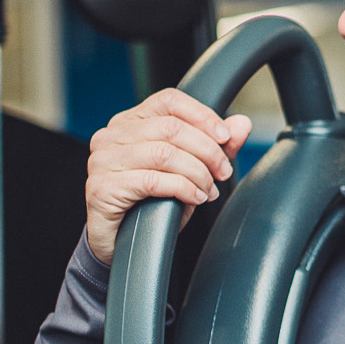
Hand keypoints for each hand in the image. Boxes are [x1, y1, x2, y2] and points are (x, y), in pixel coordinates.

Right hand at [84, 89, 253, 263]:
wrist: (121, 242)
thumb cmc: (151, 202)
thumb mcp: (189, 171)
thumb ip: (214, 146)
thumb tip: (242, 124)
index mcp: (129, 122)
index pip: (168, 101)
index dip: (202, 116)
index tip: (225, 137)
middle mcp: (110, 136)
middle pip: (170, 128)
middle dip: (207, 150)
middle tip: (223, 172)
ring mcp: (102, 160)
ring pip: (164, 154)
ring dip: (197, 173)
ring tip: (209, 190)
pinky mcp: (102, 187)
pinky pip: (153, 181)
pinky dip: (183, 189)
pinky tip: (195, 198)